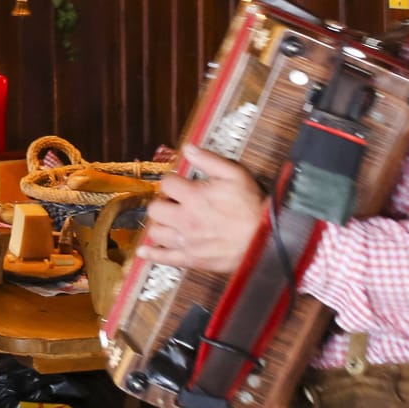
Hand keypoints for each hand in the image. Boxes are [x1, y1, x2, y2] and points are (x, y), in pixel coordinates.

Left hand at [136, 145, 265, 273]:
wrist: (265, 239)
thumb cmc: (252, 207)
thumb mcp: (235, 174)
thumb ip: (209, 160)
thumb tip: (188, 148)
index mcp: (194, 196)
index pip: (166, 183)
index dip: (172, 180)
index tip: (179, 183)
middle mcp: (185, 219)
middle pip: (155, 208)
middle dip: (162, 202)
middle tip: (173, 202)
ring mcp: (186, 241)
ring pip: (155, 232)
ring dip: (159, 224)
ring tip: (170, 220)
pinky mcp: (191, 259)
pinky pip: (164, 258)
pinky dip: (151, 254)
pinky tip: (144, 251)